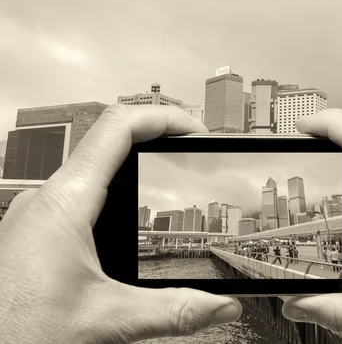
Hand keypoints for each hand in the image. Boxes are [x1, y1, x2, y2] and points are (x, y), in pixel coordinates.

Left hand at [0, 105, 241, 343]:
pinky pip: (80, 195)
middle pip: (108, 141)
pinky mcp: (36, 233)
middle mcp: (47, 200)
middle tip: (191, 151)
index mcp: (64, 204)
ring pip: (93, 169)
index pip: (118, 128)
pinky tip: (132, 218)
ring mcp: (39, 215)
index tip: (195, 129)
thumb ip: (173, 311)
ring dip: (135, 166)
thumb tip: (220, 305)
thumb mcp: (107, 320)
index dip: (163, 119)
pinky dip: (115, 193)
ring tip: (169, 177)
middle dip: (156, 139)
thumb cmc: (15, 331)